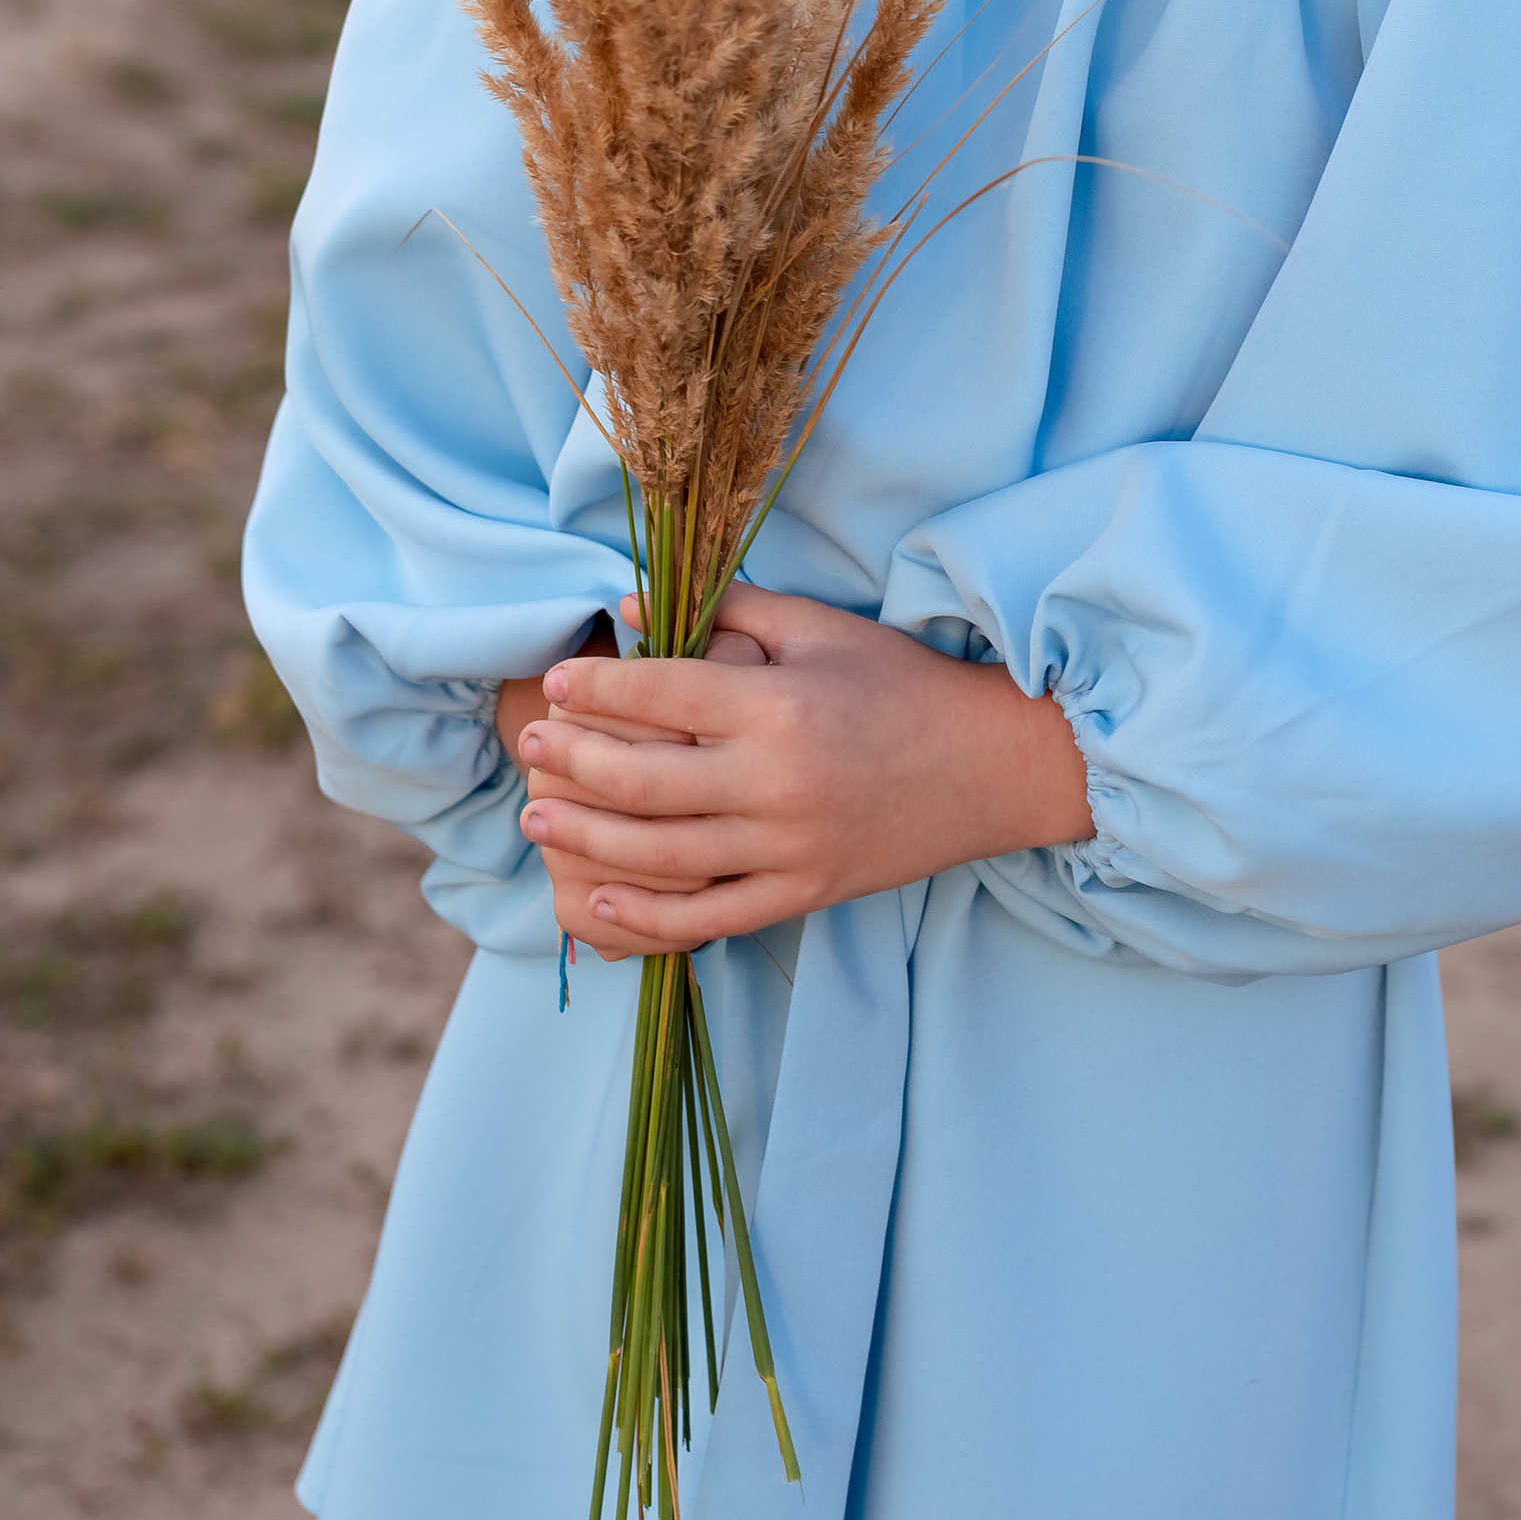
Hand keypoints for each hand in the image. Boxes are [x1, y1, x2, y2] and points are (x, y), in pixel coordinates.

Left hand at [514, 582, 1093, 961]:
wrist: (991, 765)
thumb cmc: (901, 683)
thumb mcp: (820, 630)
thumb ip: (731, 610)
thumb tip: (637, 602)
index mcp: (779, 705)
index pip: (662, 693)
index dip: (598, 687)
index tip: (556, 683)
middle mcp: (778, 781)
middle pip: (645, 779)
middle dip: (574, 763)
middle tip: (529, 749)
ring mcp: (790, 847)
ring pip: (663, 854)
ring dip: (588, 838)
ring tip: (537, 817)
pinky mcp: (805, 893)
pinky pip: (710, 916)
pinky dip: (647, 917)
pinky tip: (597, 902)